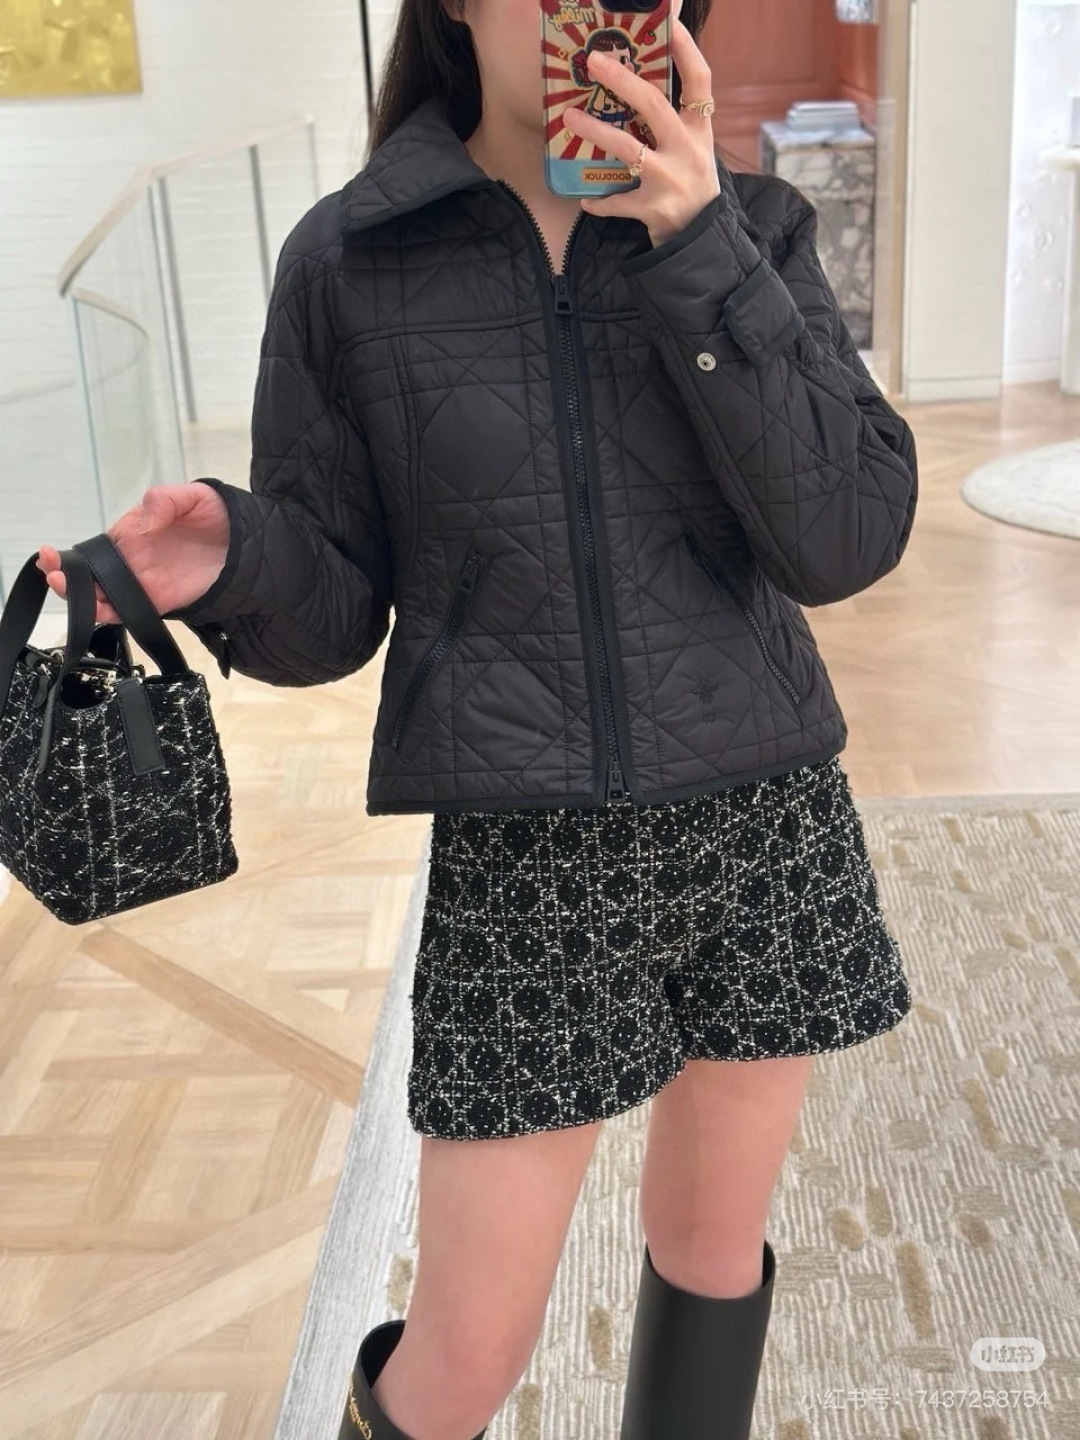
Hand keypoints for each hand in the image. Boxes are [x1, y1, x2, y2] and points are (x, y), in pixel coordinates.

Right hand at [36, 482, 229, 626]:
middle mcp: (133, 561)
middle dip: (66, 575)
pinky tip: (92, 608)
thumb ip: (165, 500)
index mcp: (132, 533)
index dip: (71, 554)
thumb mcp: (191, 496)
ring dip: (79, 594)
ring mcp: (144, 583)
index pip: (95, 548)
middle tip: (52, 570)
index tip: (53, 553)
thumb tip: (144, 517)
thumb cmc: (217, 517)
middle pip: (91, 574)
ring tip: (61, 585)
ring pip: (102, 595)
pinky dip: (107, 613)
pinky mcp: (160, 602)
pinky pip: (127, 612)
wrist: (247, 545)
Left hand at [562, 15, 722, 247]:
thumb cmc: (691, 187)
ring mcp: (670, 180)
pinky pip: (617, 203)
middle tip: (594, 61)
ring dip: (595, 132)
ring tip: (569, 118)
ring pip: (628, 150)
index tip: (670, 24)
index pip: (700, 80)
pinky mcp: (654, 209)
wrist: (703, 240)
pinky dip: (599, 203)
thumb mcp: (694, 150)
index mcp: (699, 130)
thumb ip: (674, 123)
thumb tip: (635, 89)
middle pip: (654, 105)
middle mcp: (687, 150)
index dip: (686, 50)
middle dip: (622, 80)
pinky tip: (586, 201)